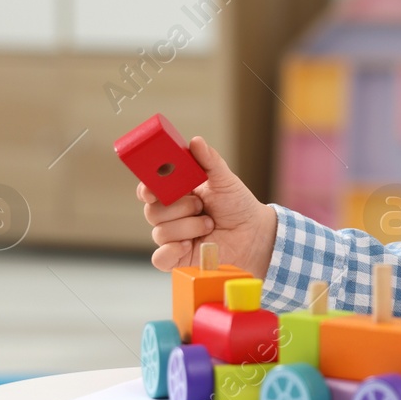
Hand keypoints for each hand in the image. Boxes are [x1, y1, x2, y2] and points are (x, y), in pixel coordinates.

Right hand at [138, 136, 277, 278]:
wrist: (254, 233)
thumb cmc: (237, 205)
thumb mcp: (225, 180)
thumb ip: (209, 161)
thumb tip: (195, 141)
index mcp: (177, 193)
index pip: (150, 189)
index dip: (146, 189)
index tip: (152, 189)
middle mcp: (171, 215)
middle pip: (152, 211)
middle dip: (178, 207)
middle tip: (199, 205)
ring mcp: (173, 237)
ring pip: (160, 232)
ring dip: (188, 227)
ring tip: (209, 224)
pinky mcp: (178, 257)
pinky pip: (160, 257)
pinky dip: (171, 250)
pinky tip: (188, 244)